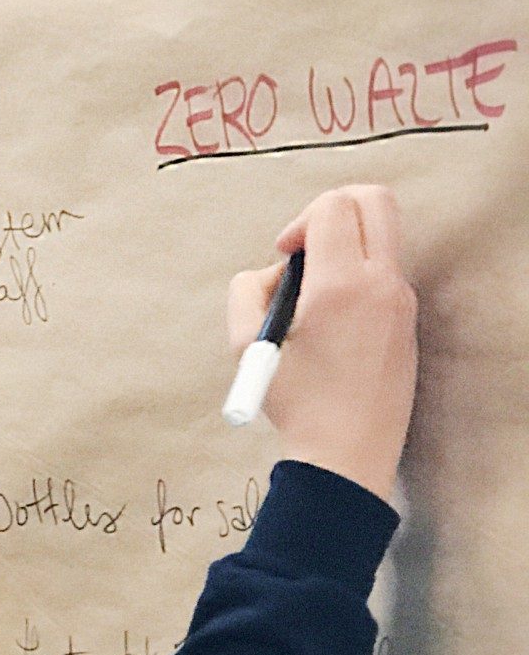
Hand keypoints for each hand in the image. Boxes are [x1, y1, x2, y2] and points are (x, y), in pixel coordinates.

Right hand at [227, 186, 417, 501]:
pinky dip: (355, 276)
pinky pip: (384, 272)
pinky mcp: (407, 322)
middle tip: (304, 249)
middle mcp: (382, 284)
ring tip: (312, 295)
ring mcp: (402, 302)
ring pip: (381, 235)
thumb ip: (247, 290)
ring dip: (344, 245)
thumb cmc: (294, 402)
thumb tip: (274, 273)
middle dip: (332, 210)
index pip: (333, 205)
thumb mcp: (246, 343)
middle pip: (374, 199)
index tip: (283, 257)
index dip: (299, 220)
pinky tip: (328, 323)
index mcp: (341, 285)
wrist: (345, 455)